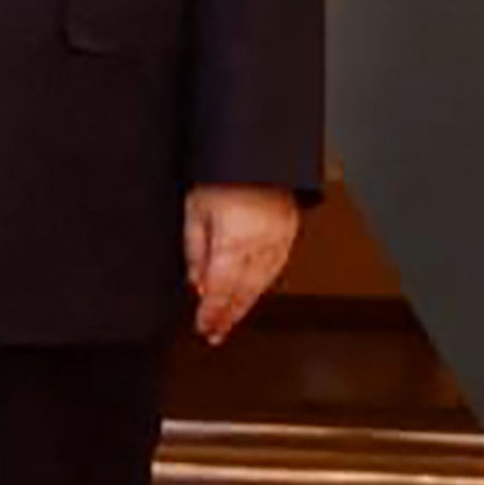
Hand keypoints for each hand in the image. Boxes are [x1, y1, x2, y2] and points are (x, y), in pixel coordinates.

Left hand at [182, 185, 298, 346]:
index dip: (211, 314)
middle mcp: (258, 246)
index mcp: (233, 243)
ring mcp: (277, 239)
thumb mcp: (194, 209)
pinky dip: (264, 283)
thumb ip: (195, 249)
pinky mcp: (289, 230)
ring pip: (262, 283)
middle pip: (243, 293)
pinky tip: (256, 290)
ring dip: (247, 304)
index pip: (220, 291)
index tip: (204, 328)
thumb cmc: (222, 174)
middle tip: (217, 333)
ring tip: (233, 317)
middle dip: (229, 316)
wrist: (254, 151)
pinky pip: (277, 267)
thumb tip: (196, 281)